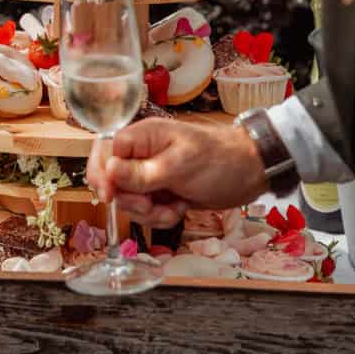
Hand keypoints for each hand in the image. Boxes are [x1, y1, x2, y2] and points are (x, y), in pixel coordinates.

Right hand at [87, 118, 266, 227]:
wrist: (251, 173)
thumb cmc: (219, 161)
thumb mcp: (179, 167)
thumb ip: (141, 172)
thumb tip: (108, 171)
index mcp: (143, 136)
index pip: (105, 150)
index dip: (103, 174)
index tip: (111, 196)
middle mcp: (143, 154)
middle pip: (114, 181)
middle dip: (131, 200)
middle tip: (152, 205)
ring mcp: (152, 175)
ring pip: (129, 200)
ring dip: (149, 213)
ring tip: (173, 208)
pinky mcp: (162, 193)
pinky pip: (147, 211)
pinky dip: (160, 217)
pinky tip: (179, 210)